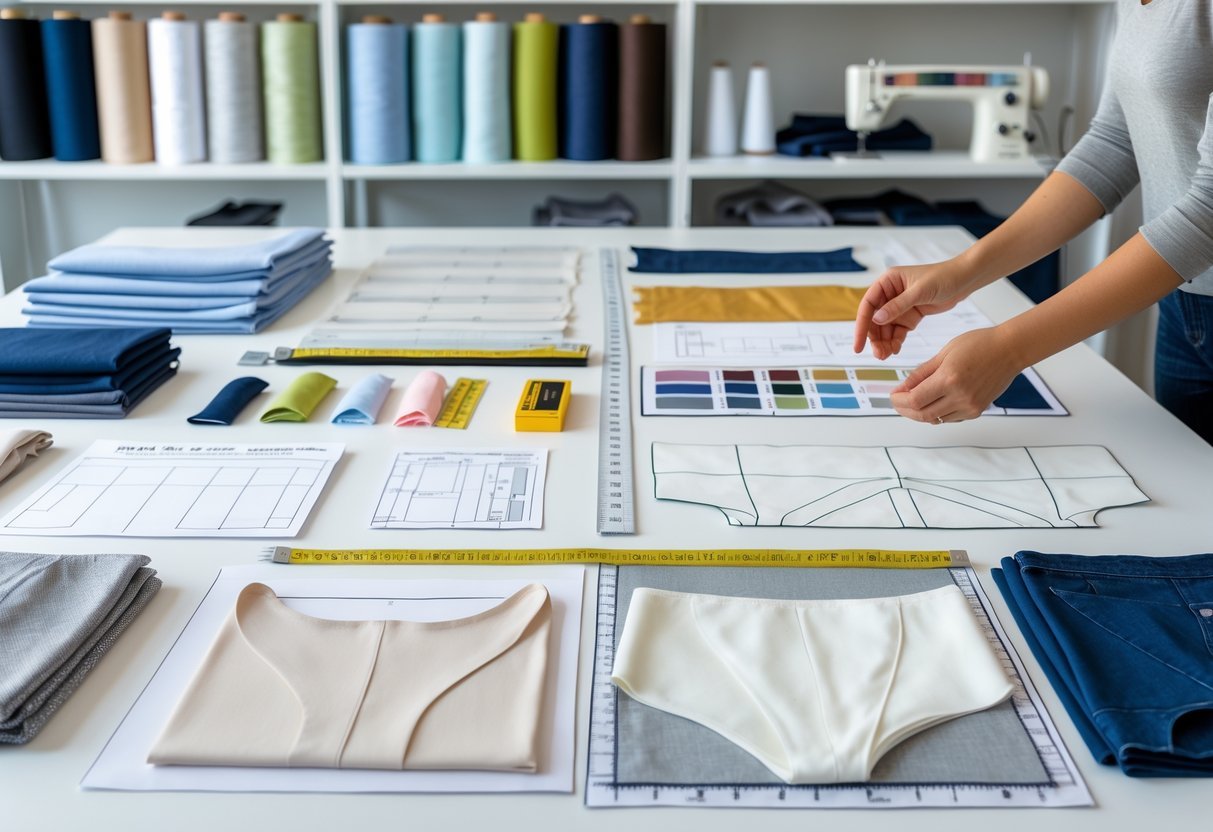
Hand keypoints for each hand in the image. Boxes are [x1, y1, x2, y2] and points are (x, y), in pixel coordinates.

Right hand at [853, 260, 974, 359]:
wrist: (964, 279)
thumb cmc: (943, 277)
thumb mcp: (919, 291)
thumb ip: (898, 306)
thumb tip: (876, 319)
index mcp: (887, 282)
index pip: (868, 305)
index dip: (861, 326)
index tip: (858, 345)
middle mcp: (890, 294)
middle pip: (875, 320)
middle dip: (875, 339)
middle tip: (878, 355)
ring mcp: (899, 306)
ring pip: (885, 328)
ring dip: (884, 342)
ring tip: (886, 356)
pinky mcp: (910, 315)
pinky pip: (898, 331)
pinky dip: (895, 341)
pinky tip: (895, 350)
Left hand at [890, 327, 1024, 422]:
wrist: (1010, 350)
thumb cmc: (979, 344)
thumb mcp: (944, 353)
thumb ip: (921, 374)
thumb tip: (902, 388)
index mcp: (949, 379)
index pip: (914, 400)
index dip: (899, 401)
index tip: (892, 395)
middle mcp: (960, 397)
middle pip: (923, 414)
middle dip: (905, 410)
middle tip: (897, 402)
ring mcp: (970, 406)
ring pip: (935, 419)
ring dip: (919, 413)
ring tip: (912, 401)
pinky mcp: (977, 411)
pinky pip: (949, 418)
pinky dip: (936, 413)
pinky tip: (931, 402)